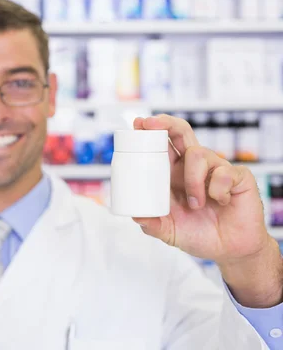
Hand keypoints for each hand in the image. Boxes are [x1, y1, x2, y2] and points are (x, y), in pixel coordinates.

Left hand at [133, 114, 282, 306]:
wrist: (229, 251)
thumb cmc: (198, 234)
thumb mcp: (168, 231)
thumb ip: (151, 224)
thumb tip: (135, 216)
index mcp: (174, 174)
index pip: (162, 145)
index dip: (151, 131)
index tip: (137, 124)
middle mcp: (194, 166)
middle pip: (181, 132)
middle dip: (166, 123)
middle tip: (151, 124)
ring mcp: (216, 169)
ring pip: (199, 154)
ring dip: (193, 180)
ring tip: (195, 204)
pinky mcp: (238, 177)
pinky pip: (225, 172)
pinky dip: (218, 189)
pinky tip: (220, 202)